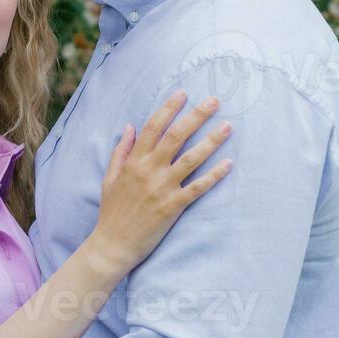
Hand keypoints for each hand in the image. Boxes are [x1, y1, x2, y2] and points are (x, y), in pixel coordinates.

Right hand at [87, 89, 233, 271]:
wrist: (113, 244)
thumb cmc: (111, 211)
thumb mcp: (110, 177)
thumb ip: (121, 151)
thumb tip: (130, 126)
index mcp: (134, 162)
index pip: (153, 127)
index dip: (169, 108)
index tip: (183, 93)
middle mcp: (149, 171)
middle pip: (176, 136)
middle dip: (196, 116)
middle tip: (214, 101)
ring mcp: (162, 188)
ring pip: (191, 159)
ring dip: (211, 141)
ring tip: (228, 127)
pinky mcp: (172, 207)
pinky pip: (197, 188)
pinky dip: (213, 176)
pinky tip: (228, 164)